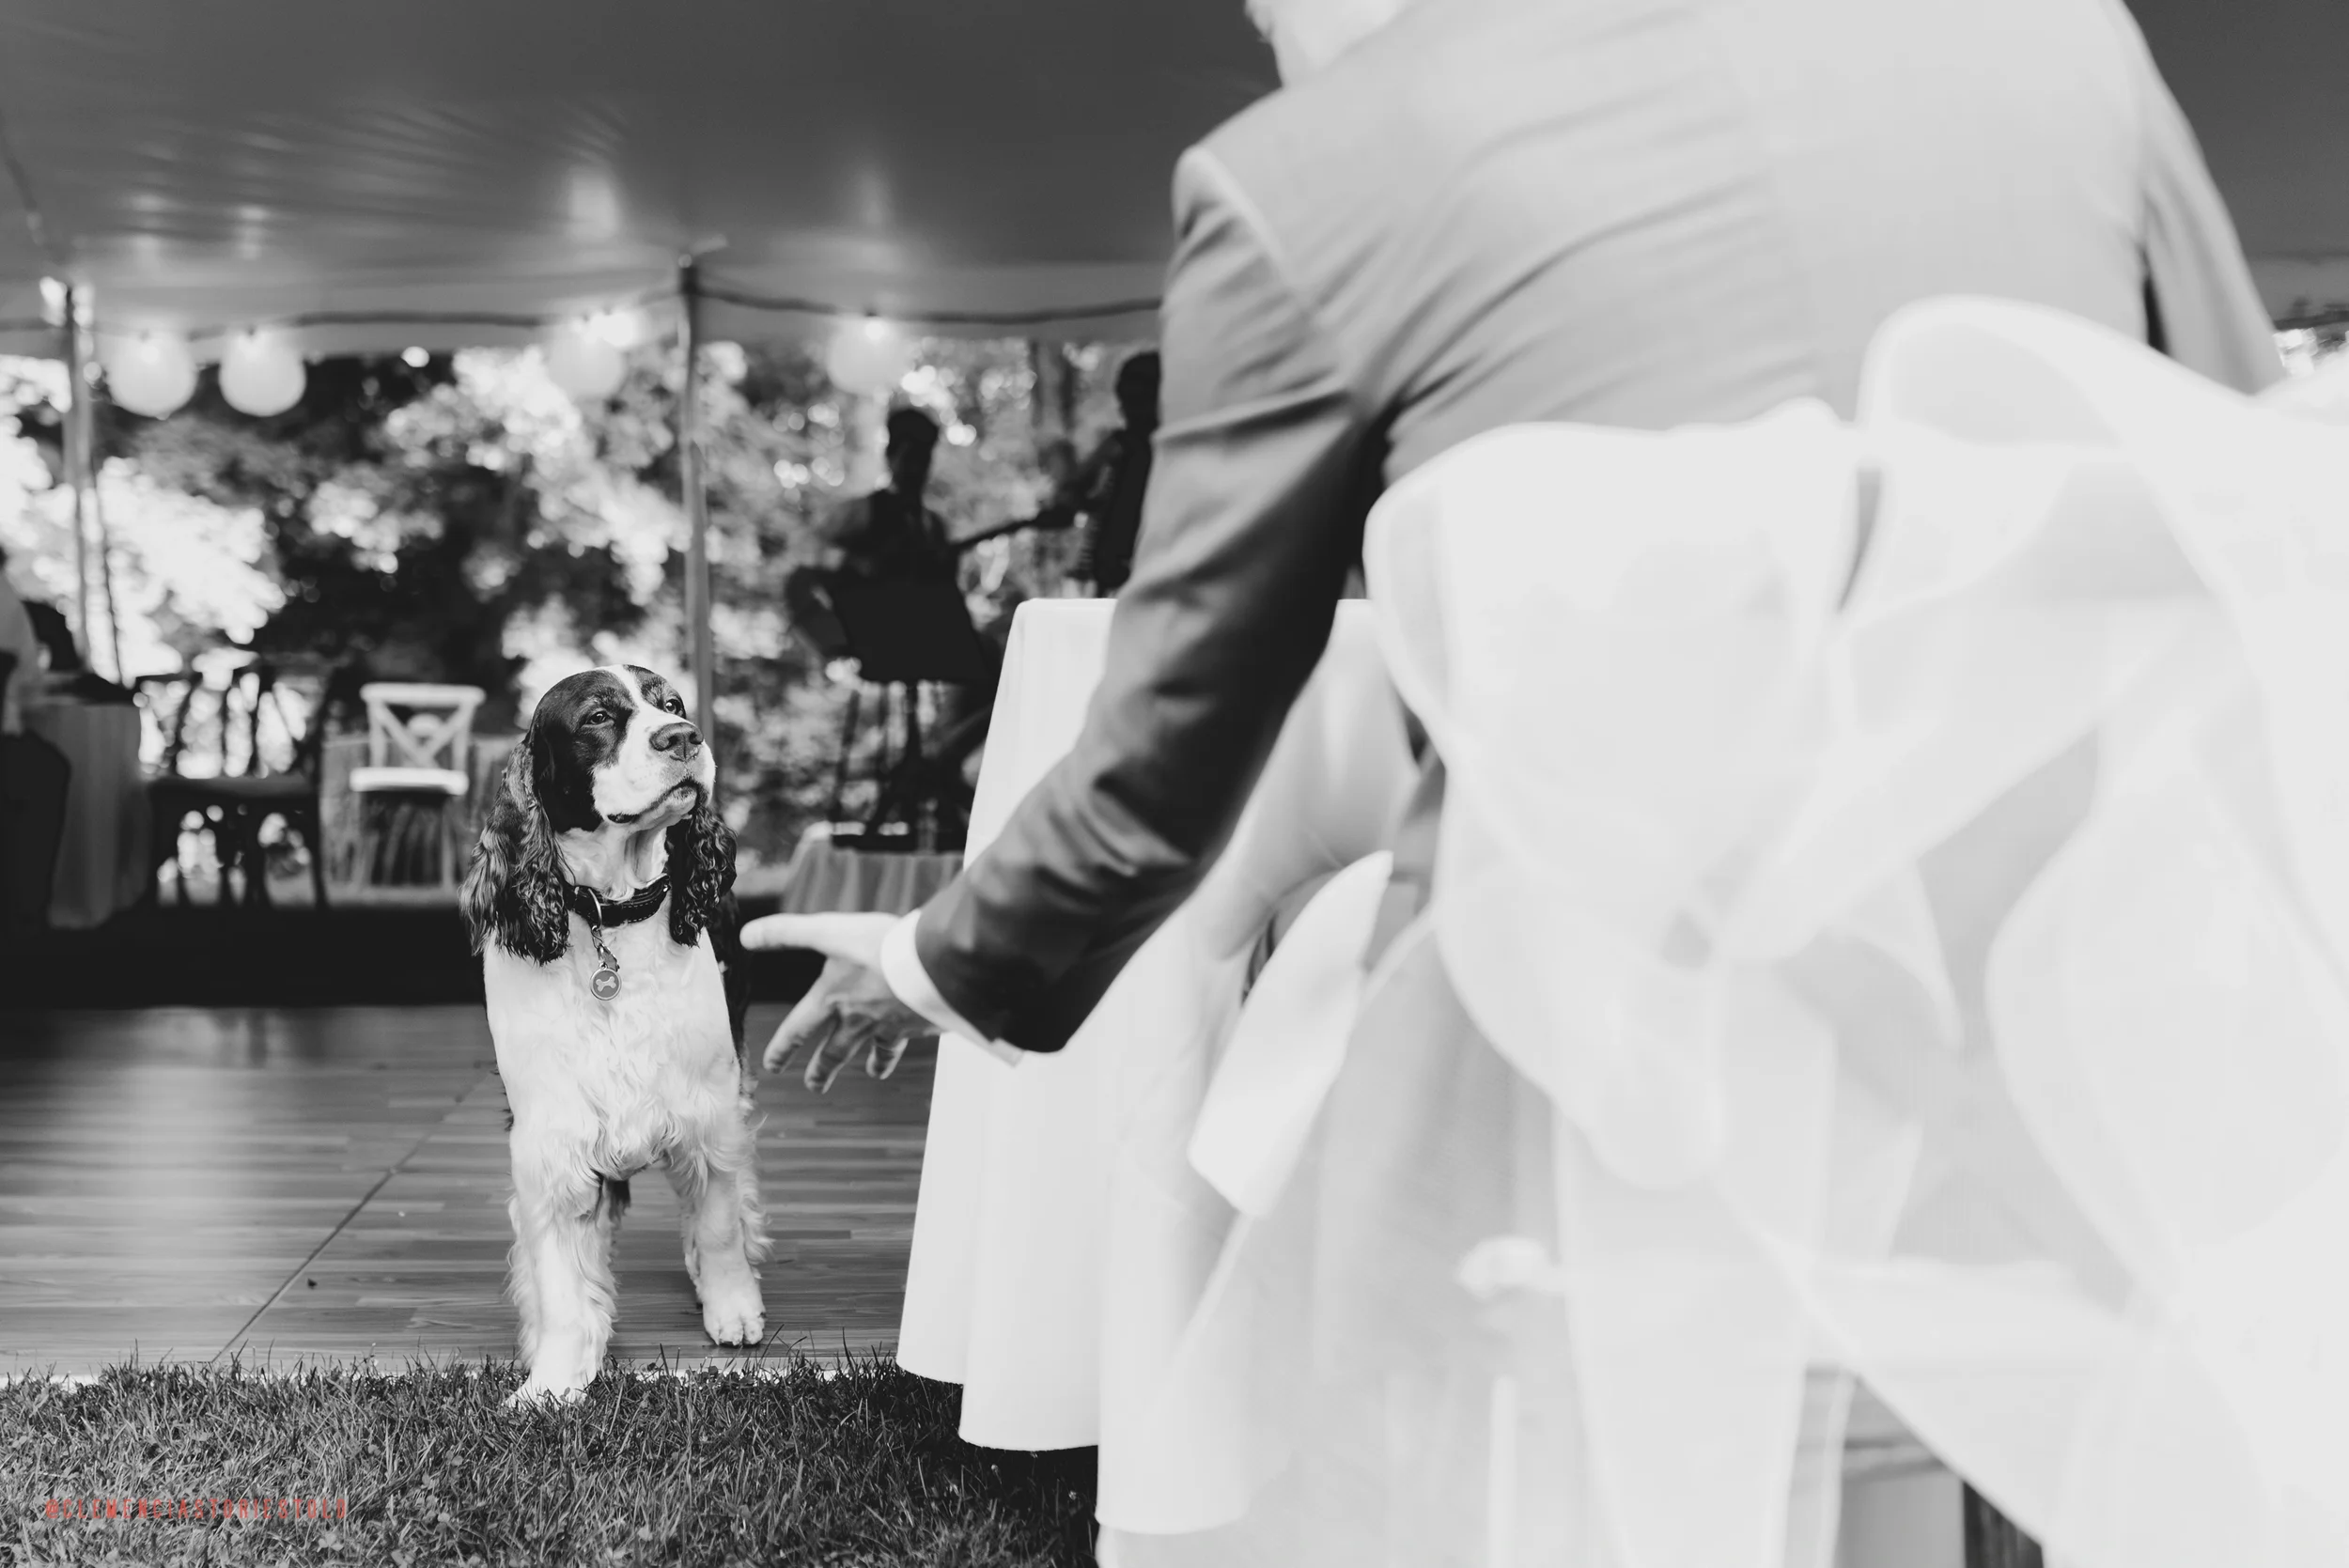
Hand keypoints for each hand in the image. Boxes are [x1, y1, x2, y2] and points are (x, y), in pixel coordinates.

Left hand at [738, 912, 933, 1090]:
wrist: (930, 963)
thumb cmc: (879, 945)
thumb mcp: (828, 931)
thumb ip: (787, 932)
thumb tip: (747, 935)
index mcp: (831, 1000)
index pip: (797, 1030)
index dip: (782, 1048)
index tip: (772, 1066)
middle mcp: (856, 1020)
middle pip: (833, 1053)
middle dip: (821, 1071)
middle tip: (814, 1086)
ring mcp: (887, 1025)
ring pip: (874, 1053)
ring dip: (870, 1065)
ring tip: (871, 1075)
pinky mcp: (915, 1024)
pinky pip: (906, 1040)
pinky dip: (903, 1049)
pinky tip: (906, 1047)